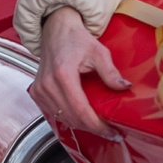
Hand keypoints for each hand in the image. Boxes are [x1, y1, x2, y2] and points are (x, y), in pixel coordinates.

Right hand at [29, 6, 130, 137]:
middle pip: (71, 118)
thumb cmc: (76, 39)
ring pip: (62, 118)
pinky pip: (53, 113)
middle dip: (92, 128)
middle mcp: (47, 85)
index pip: (80, 110)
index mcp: (63, 74)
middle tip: (110, 132)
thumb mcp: (98, 52)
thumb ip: (110, 72)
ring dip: (81, 125)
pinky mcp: (36, 93)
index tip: (112, 132)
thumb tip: (125, 87)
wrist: (56, 30)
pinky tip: (82, 117)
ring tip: (98, 125)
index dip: (97, 125)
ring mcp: (39, 90)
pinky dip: (69, 118)